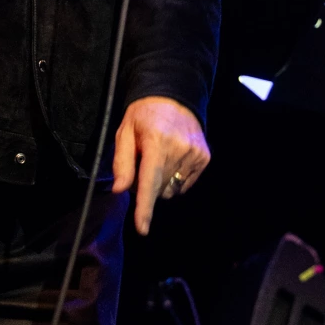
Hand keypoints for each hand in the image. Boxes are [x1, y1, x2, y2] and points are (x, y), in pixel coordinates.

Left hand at [112, 97, 210, 234]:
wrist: (173, 96)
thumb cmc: (143, 116)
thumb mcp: (125, 132)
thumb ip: (123, 162)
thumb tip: (120, 190)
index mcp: (156, 141)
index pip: (149, 181)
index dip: (145, 207)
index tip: (142, 229)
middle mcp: (179, 148)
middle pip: (159, 190)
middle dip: (147, 186)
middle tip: (143, 164)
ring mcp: (195, 154)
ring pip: (172, 190)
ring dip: (162, 183)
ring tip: (159, 158)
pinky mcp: (204, 157)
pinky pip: (185, 184)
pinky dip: (175, 179)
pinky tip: (172, 159)